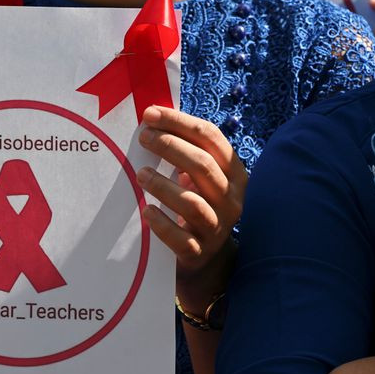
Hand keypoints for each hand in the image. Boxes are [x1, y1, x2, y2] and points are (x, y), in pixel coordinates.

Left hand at [136, 107, 246, 304]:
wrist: (206, 259)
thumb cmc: (197, 205)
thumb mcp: (198, 178)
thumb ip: (184, 152)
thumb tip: (150, 119)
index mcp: (234, 173)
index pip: (210, 138)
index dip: (180, 123)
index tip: (150, 114)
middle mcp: (231, 198)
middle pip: (203, 165)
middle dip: (170, 146)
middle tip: (143, 137)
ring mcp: (218, 227)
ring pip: (192, 203)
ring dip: (163, 185)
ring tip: (141, 175)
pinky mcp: (200, 252)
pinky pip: (181, 239)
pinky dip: (162, 224)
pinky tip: (147, 211)